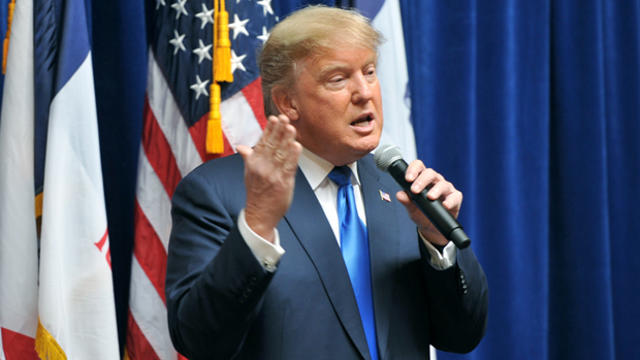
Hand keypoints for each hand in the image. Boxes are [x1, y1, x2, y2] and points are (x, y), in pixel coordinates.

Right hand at [237, 115, 301, 242]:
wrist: (259, 214)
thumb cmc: (256, 193)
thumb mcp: (248, 174)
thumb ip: (248, 158)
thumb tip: (241, 147)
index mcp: (254, 163)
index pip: (262, 142)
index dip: (269, 129)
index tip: (274, 118)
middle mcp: (262, 167)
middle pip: (272, 145)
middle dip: (279, 130)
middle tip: (284, 117)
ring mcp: (273, 175)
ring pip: (281, 153)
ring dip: (287, 140)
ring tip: (291, 128)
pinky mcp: (283, 183)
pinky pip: (289, 166)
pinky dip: (294, 156)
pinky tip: (297, 146)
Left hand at [395, 160, 462, 245]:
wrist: (431, 228)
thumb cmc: (421, 213)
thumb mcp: (411, 208)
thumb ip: (406, 200)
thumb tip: (399, 195)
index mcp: (422, 179)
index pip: (419, 166)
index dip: (413, 169)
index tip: (408, 179)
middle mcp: (435, 181)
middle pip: (430, 173)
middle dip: (422, 181)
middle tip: (415, 190)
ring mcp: (446, 188)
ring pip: (443, 184)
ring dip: (436, 190)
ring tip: (430, 197)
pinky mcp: (455, 198)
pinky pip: (455, 197)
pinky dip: (450, 201)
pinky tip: (445, 205)